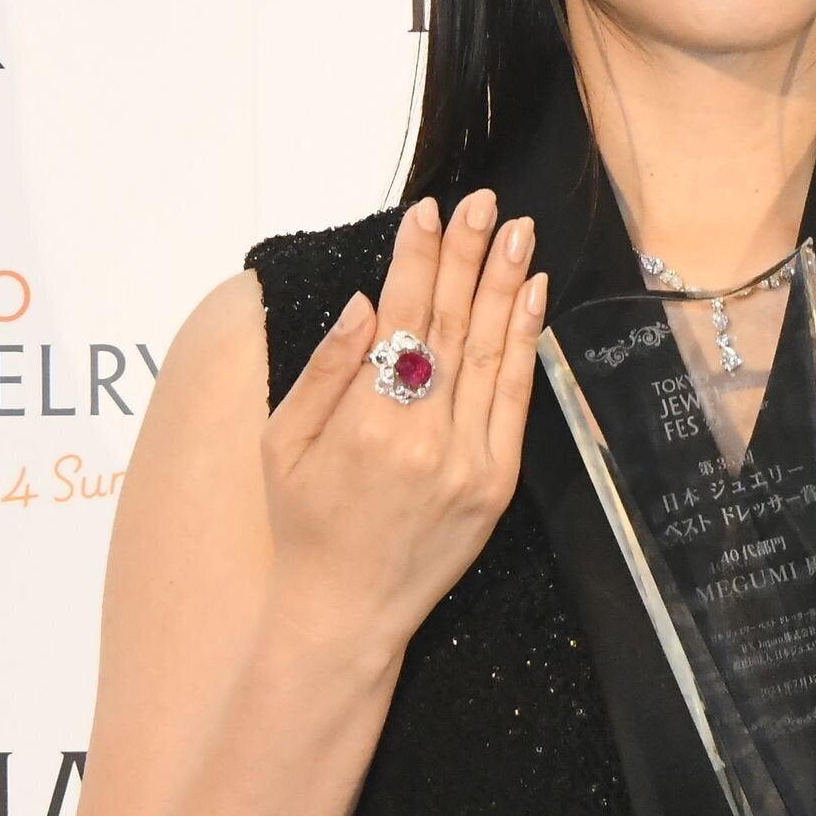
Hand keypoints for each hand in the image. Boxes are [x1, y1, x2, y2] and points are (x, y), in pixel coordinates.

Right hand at [258, 189, 545, 664]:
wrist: (347, 612)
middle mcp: (424, 439)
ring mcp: (469, 462)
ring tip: (516, 230)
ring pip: (490, 353)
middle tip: (482, 202)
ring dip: (506, 285)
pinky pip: (514, 399)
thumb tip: (365, 302)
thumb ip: (325, 369)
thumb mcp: (284, 444)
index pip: (400, 320)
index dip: (417, 260)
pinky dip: (524, 342)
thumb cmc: (306, 524)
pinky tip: (530, 296)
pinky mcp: (497, 483)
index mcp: (365, 425)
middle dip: (468, 256)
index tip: (427, 211)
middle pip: (451, 325)